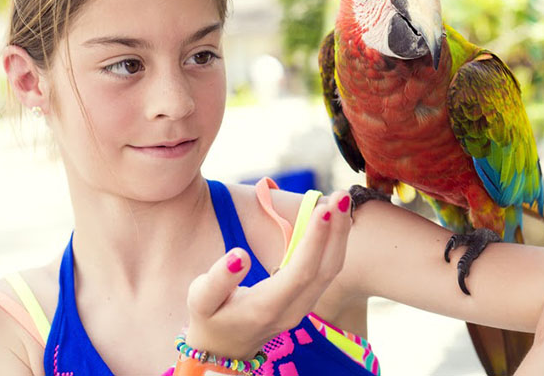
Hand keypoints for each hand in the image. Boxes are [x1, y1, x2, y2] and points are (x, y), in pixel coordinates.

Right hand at [185, 190, 352, 358]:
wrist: (224, 348)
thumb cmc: (210, 318)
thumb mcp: (201, 300)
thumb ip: (218, 279)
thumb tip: (239, 255)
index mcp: (267, 307)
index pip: (301, 272)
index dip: (315, 240)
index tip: (323, 209)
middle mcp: (293, 309)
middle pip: (325, 270)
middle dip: (336, 231)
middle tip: (341, 195)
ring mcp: (304, 306)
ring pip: (331, 270)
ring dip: (340, 234)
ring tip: (343, 200)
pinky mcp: (307, 299)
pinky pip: (327, 270)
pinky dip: (334, 243)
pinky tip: (336, 219)